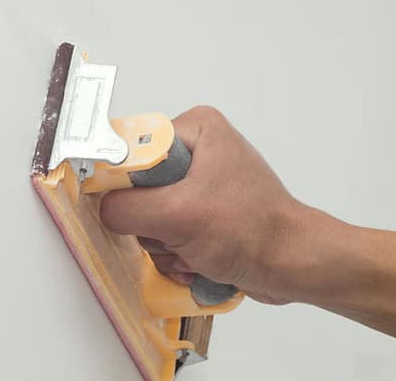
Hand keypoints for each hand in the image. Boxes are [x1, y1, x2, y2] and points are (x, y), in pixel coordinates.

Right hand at [100, 106, 305, 304]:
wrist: (292, 265)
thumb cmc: (257, 230)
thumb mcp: (178, 214)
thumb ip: (127, 208)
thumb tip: (103, 208)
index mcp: (196, 130)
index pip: (133, 149)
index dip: (125, 183)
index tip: (132, 208)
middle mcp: (197, 153)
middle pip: (138, 189)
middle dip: (152, 223)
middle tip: (177, 232)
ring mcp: (199, 186)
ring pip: (149, 217)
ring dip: (165, 245)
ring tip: (194, 249)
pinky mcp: (202, 214)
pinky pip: (166, 234)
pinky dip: (176, 254)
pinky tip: (197, 259)